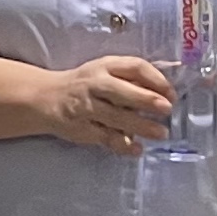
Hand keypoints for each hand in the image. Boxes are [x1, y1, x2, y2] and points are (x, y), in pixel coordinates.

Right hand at [32, 55, 173, 155]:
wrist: (45, 97)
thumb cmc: (85, 84)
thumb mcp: (105, 72)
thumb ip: (131, 80)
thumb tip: (166, 92)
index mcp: (104, 67)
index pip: (134, 66)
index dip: (156, 79)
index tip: (171, 94)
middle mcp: (94, 84)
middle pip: (122, 91)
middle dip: (147, 100)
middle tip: (167, 110)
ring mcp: (86, 107)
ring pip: (115, 117)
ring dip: (141, 126)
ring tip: (160, 133)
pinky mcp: (81, 128)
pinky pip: (105, 137)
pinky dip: (123, 145)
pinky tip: (137, 149)